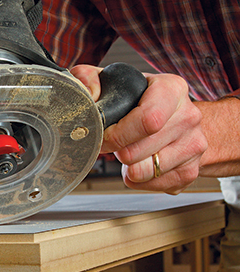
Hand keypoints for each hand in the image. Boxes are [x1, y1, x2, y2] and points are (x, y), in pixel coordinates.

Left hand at [71, 64, 206, 193]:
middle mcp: (188, 117)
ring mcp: (193, 145)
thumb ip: (89, 78)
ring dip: (128, 166)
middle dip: (117, 151)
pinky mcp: (190, 171)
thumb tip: (86, 91)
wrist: (178, 118)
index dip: (117, 135)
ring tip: (129, 151)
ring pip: (144, 172)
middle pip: (137, 152)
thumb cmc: (142, 101)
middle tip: (114, 144)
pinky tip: (139, 163)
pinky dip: (138, 180)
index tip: (105, 136)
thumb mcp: (115, 81)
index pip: (148, 120)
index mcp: (171, 89)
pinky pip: (153, 185)